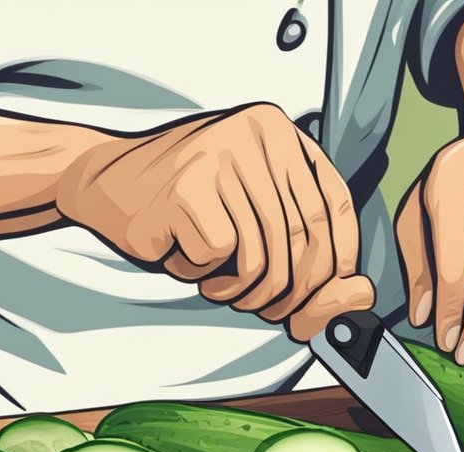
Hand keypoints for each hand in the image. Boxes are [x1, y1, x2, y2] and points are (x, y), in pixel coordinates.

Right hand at [56, 103, 373, 340]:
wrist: (103, 183)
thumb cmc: (181, 204)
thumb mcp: (252, 220)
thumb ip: (307, 256)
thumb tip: (361, 295)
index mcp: (279, 133)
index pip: (333, 206)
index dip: (336, 261)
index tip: (325, 292)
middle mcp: (257, 135)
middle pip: (302, 238)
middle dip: (287, 290)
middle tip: (264, 306)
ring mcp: (221, 156)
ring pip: (263, 257)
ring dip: (241, 289)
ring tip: (216, 280)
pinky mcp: (188, 186)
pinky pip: (221, 257)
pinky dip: (203, 274)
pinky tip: (184, 256)